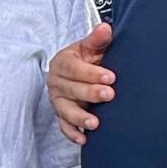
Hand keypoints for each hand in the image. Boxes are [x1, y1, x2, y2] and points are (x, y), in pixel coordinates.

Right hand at [48, 23, 114, 143]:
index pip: (74, 69)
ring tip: (95, 123)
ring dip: (80, 118)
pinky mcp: (61, 115)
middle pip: (71, 90)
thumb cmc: (87, 59)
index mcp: (62, 62)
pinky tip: (83, 139)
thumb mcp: (90, 47)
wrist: (78, 72)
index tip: (110, 77)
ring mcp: (58, 100)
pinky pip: (63, 126)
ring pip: (66, 110)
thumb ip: (97, 39)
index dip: (91, 73)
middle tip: (110, 94)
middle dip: (90, 93)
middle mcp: (56, 82)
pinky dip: (72, 133)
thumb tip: (105, 28)